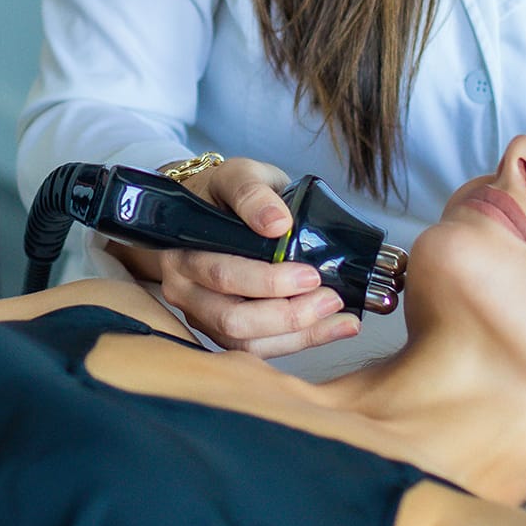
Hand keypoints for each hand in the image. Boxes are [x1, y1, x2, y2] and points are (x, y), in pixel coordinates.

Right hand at [140, 154, 358, 357]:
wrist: (207, 211)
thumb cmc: (223, 196)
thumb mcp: (238, 175)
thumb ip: (253, 192)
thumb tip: (276, 223)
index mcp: (185, 248)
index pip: (223, 275)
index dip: (267, 282)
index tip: (311, 274)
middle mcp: (184, 287)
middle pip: (232, 318)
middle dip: (288, 314)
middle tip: (330, 298)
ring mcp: (199, 313)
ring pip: (245, 342)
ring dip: (298, 335)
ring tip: (341, 319)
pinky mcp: (219, 330)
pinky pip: (256, 350)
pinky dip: (298, 343)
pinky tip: (332, 328)